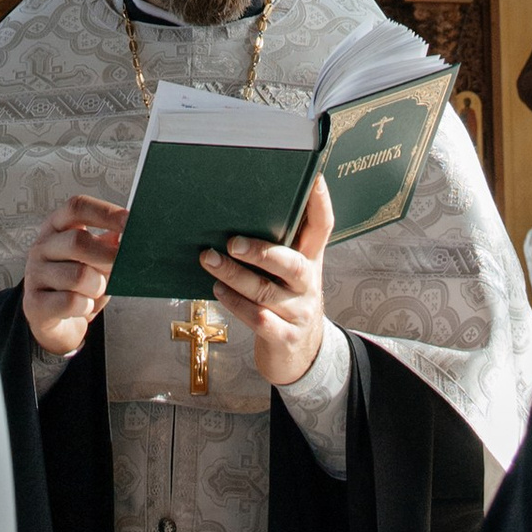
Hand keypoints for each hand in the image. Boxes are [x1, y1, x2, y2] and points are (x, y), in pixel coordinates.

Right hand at [24, 195, 125, 356]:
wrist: (57, 323)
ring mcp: (34, 275)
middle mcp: (42, 247)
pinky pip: (70, 302)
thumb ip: (110, 246)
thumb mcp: (97, 261)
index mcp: (57, 228)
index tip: (130, 223)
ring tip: (96, 291)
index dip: (106, 212)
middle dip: (107, 256)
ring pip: (77, 275)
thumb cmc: (79, 286)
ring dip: (97, 287)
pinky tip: (83, 306)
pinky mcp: (34, 303)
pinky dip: (85, 306)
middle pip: (76, 241)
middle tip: (123, 266)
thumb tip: (132, 235)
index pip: (77, 207)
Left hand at [201, 174, 332, 388]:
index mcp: (311, 260)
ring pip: (265, 292)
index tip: (314, 176)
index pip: (323, 227)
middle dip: (261, 252)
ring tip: (208, 260)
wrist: (300, 355)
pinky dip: (235, 304)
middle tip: (232, 242)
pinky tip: (218, 290)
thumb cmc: (285, 300)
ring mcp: (299, 312)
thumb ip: (278, 244)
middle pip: (292, 264)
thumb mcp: (289, 273)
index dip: (321, 202)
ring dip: (233, 275)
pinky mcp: (284, 337)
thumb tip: (237, 207)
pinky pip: (258, 320)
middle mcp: (309, 284)